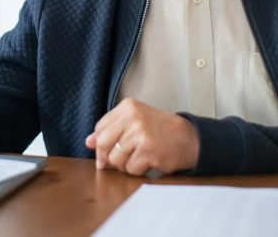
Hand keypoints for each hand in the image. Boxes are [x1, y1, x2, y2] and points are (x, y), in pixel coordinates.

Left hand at [84, 98, 199, 175]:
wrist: (188, 138)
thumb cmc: (159, 130)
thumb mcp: (134, 121)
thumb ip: (111, 129)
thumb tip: (88, 142)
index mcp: (127, 106)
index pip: (100, 128)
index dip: (101, 143)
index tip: (108, 149)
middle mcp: (133, 117)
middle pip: (103, 144)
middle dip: (108, 156)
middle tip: (121, 158)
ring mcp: (141, 134)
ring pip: (116, 159)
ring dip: (125, 164)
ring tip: (139, 157)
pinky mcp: (148, 152)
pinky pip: (130, 169)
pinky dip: (138, 170)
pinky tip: (148, 162)